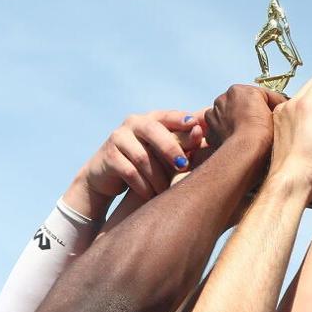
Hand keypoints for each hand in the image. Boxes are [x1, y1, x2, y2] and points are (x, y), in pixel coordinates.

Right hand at [75, 110, 207, 209]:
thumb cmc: (146, 162)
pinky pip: (130, 172)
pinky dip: (143, 186)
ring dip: (158, 177)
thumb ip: (184, 140)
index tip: (197, 129)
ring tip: (167, 191)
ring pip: (143, 156)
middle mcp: (134, 122)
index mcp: (153, 118)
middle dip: (171, 148)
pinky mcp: (109, 155)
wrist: (107, 175)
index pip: (170, 116)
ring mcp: (119, 137)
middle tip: (183, 166)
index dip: (183, 120)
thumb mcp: (164, 151)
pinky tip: (150, 195)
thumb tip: (205, 131)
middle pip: (154, 131)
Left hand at [203, 83, 281, 154]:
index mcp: (240, 90)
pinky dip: (226, 131)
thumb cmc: (262, 131)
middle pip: (242, 103)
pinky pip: (219, 128)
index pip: (260, 95)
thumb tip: (281, 107)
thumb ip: (275, 107)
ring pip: (228, 114)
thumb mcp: (275, 113)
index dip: (272, 104)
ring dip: (237, 120)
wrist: (245, 149)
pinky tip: (235, 139)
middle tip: (262, 124)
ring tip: (247, 133)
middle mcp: (224, 97)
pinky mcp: (210, 129)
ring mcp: (214, 113)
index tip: (278, 112)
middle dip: (250, 112)